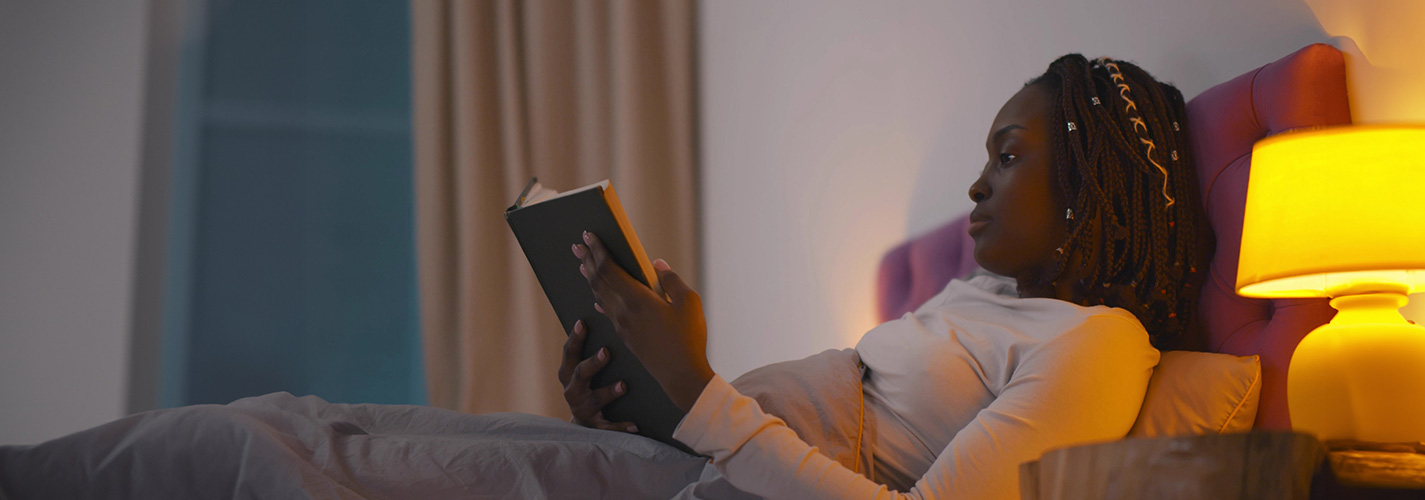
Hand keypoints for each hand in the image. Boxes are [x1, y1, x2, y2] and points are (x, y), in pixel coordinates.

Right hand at [558, 319, 638, 432]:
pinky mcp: (595, 427)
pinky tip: (635, 424)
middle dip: (592, 363)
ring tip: (623, 385)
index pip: (569, 353)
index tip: (582, 323)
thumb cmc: (591, 386)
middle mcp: (572, 391)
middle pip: (579, 374)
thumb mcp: (586, 369)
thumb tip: (602, 306)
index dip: (575, 338)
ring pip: (595, 400)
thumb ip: (593, 345)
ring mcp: (583, 409)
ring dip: (608, 392)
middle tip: (606, 351)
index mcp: (569, 373)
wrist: (585, 426)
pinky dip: (621, 426)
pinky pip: (608, 428)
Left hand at [573, 231, 714, 411]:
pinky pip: (606, 311)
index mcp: (637, 298)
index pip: (608, 268)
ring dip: (590, 277)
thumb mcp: (689, 302)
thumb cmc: (688, 338)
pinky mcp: (625, 336)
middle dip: (587, 259)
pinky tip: (596, 297)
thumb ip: (671, 280)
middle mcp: (623, 310)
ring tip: (583, 264)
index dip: (597, 249)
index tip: (589, 234)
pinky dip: (599, 297)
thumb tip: (657, 264)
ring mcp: (622, 324)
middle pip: (598, 279)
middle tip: (577, 244)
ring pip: (599, 295)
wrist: (681, 375)